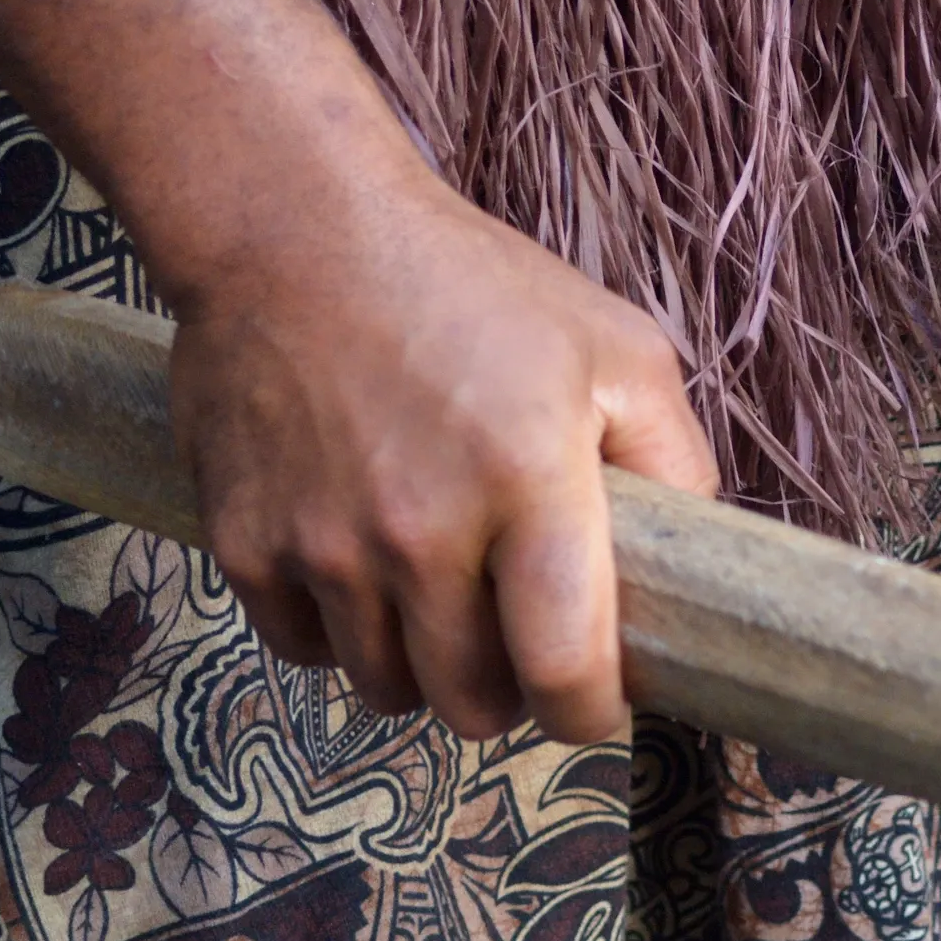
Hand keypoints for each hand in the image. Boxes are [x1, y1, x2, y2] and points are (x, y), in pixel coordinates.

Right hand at [164, 163, 718, 746]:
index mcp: (529, 483)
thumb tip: (696, 570)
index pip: (565, 671)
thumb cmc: (473, 287)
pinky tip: (360, 564)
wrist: (297, 229)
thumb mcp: (617, 349)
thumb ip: (674, 462)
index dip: (588, 711)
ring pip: (385, 688)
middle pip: (472, 705)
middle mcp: (421, 529)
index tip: (594, 700)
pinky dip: (335, 630)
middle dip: (506, 693)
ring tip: (436, 592)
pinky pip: (302, 648)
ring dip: (418, 663)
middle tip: (513, 641)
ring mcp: (323, 543)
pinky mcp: (244, 543)